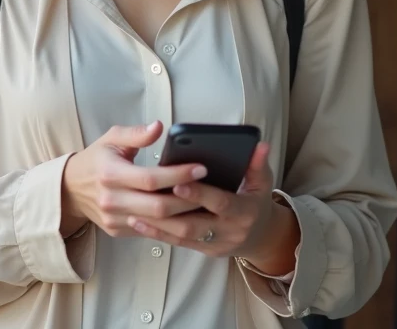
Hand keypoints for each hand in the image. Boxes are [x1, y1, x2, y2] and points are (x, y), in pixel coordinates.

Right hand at [61, 121, 206, 237]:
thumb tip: (159, 127)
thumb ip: (136, 133)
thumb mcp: (111, 139)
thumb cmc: (96, 159)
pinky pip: (150, 231)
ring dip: (184, 216)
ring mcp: (114, 219)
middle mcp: (111, 200)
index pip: (150, 179)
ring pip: (158, 224)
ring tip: (206, 204)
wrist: (71, 189)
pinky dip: (171, 224)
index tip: (201, 168)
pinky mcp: (118, 231)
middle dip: (189, 199)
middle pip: (158, 207)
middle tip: (211, 189)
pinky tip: (188, 215)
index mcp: (110, 174)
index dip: (178, 174)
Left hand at [128, 142, 300, 272]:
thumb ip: (258, 164)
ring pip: (183, 237)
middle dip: (170, 211)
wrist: (261, 238)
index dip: (199, 194)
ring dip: (158, 225)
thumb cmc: (257, 203)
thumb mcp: (262, 183)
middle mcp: (230, 231)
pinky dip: (158, 234)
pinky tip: (139, 223)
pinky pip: (178, 244)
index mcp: (244, 212)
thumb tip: (260, 145)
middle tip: (146, 197)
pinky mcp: (203, 250)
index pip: (220, 202)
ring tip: (134, 211)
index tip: (178, 183)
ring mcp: (215, 244)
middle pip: (196, 224)